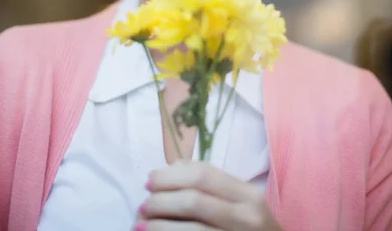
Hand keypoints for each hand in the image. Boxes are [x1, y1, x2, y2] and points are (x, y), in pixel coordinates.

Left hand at [134, 160, 281, 230]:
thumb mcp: (240, 202)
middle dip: (160, 201)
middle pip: (193, 200)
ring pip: (190, 230)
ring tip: (140, 224)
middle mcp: (246, 217)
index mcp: (247, 195)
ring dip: (158, 226)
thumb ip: (210, 183)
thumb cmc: (251, 229)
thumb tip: (171, 167)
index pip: (203, 175)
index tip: (149, 180)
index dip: (170, 175)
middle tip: (142, 205)